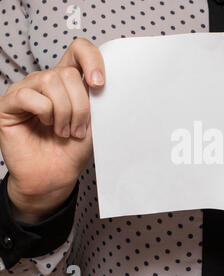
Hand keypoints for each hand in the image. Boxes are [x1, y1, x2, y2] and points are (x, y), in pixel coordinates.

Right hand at [0, 38, 104, 223]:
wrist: (56, 174)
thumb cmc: (75, 148)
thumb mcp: (95, 120)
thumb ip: (98, 98)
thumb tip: (110, 81)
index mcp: (70, 81)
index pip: (79, 49)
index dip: (91, 60)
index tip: (99, 85)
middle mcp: (47, 81)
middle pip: (67, 72)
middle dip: (80, 106)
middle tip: (79, 129)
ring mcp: (27, 90)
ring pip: (50, 82)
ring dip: (64, 112)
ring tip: (64, 132)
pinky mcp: (9, 103)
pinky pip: (30, 96)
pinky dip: (45, 113)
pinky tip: (46, 125)